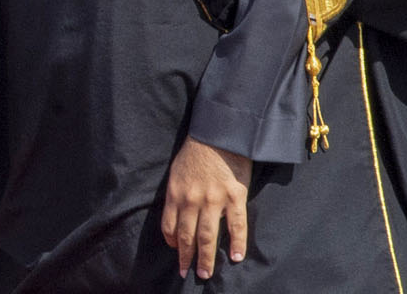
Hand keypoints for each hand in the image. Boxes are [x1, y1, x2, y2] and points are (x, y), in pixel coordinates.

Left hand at [161, 136, 251, 279]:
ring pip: (208, 236)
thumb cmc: (196, 150)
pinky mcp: (234, 197)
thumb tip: (179, 212)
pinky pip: (236, 226)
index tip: (175, 250)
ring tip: (206, 273)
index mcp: (175, 192)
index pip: (169, 225)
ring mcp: (213, 200)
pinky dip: (237, 243)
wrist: (218, 133)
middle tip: (187, 272)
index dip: (172, 241)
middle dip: (186, 257)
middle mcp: (192, 199)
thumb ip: (178, 192)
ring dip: (206, 258)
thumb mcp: (177, 171)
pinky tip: (236, 257)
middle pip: (187, 235)